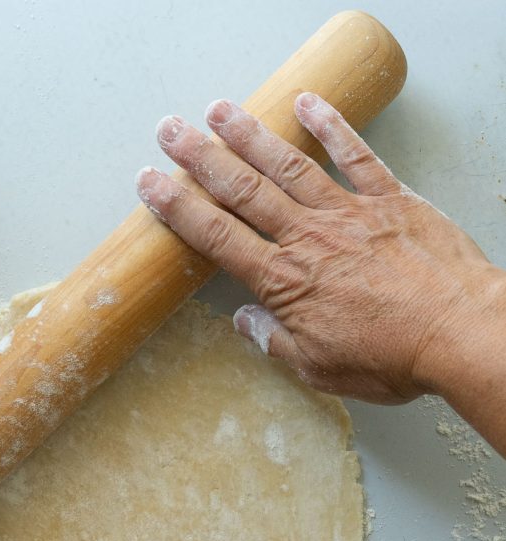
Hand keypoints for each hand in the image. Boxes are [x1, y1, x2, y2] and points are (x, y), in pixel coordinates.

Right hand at [135, 94, 505, 409]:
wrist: (457, 332)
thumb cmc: (390, 358)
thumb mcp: (319, 368)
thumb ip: (276, 341)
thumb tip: (244, 323)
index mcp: (284, 281)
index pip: (217, 237)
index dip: (178, 209)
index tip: (151, 184)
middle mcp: (308, 238)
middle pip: (243, 190)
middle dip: (201, 158)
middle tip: (170, 130)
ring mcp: (348, 213)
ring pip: (289, 165)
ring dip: (250, 135)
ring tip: (219, 109)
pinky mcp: (390, 200)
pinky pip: (356, 156)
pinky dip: (332, 127)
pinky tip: (308, 104)